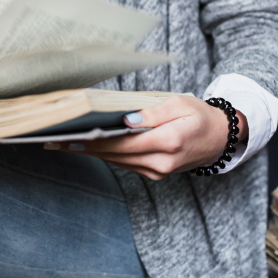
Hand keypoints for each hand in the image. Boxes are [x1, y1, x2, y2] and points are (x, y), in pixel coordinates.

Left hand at [45, 95, 248, 179]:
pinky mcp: (154, 173)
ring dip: (91, 152)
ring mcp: (157, 171)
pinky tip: (87, 146)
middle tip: (56, 138)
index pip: (122, 142)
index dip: (94, 140)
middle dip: (85, 146)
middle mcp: (161, 162)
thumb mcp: (180, 104)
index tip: (70, 135)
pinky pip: (124, 163)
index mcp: (168, 142)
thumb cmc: (200, 115)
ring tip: (64, 142)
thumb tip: (127, 120)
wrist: (221, 139)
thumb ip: (152, 113)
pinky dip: (105, 154)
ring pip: (116, 161)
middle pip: (114, 154)